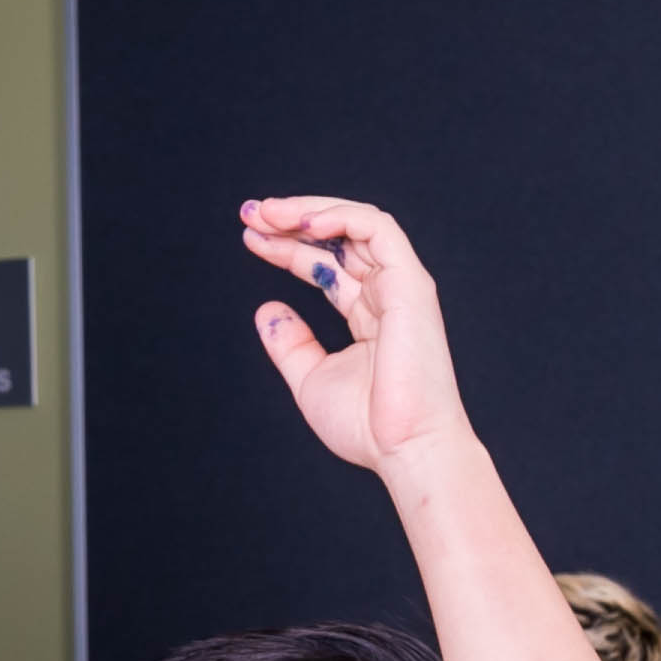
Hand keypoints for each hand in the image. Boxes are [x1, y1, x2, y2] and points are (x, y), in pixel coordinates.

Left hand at [239, 197, 475, 475]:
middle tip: (250, 212)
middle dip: (292, 221)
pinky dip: (341, 217)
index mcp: (368, 315)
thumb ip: (289, 343)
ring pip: (357, 224)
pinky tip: (303, 224)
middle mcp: (386, 295)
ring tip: (269, 212)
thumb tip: (268, 310)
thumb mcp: (310, 378)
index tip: (250, 237)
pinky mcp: (410, 284)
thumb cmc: (369, 426)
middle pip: (337, 241)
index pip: (326, 266)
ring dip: (310, 211)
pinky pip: (379, 229)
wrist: (404, 448)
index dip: (287, 248)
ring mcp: (400, 286)